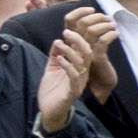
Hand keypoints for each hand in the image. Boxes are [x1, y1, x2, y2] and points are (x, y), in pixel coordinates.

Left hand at [37, 12, 113, 133]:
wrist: (50, 112)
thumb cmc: (53, 90)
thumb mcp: (53, 68)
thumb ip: (56, 54)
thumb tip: (58, 40)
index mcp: (78, 64)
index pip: (86, 45)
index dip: (85, 35)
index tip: (78, 26)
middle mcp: (82, 71)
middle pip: (87, 50)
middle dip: (78, 39)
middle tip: (66, 32)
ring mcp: (78, 81)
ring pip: (82, 61)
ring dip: (70, 50)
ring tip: (59, 43)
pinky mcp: (73, 92)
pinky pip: (74, 76)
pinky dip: (67, 65)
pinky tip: (59, 59)